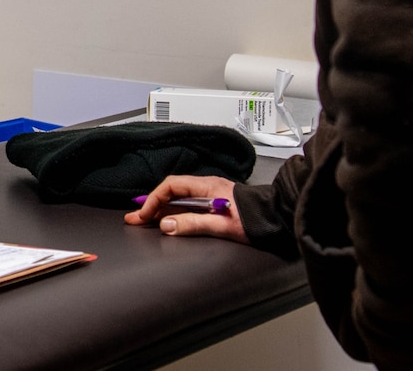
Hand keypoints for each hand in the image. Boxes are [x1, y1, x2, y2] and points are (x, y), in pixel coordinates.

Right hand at [124, 175, 247, 242]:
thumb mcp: (222, 225)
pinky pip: (189, 205)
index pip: (171, 186)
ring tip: (145, 220)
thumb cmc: (256, 220)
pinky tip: (169, 221)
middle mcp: (208, 187)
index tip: (143, 216)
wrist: (278, 218)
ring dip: (161, 210)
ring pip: (179, 199)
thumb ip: (194, 224)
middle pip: (172, 192)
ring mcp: (212, 195)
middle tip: (134, 218)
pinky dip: (174, 212)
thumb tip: (166, 225)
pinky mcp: (216, 204)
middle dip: (152, 205)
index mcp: (207, 186)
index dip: (154, 200)